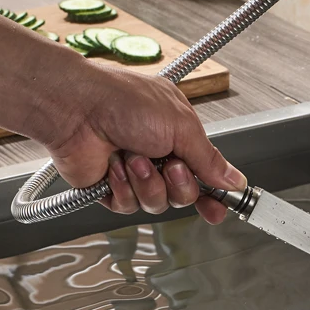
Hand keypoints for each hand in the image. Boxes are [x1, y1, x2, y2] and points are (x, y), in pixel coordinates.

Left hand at [39, 61, 245, 224]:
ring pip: (157, 204)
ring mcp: (134, 172)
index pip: (205, 172)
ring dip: (148, 183)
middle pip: (184, 195)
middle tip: (170, 165)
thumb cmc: (122, 102)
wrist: (76, 109)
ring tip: (133, 158)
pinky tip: (114, 166)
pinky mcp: (110, 188)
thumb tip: (234, 179)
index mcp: (179, 135)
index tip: (221, 208)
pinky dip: (123, 187)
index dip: (214, 193)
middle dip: (179, 184)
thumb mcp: (181, 126)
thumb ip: (210, 159)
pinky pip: (129, 206)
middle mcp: (158, 154)